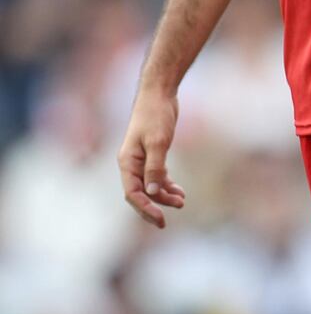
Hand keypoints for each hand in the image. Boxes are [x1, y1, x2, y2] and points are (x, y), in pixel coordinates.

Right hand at [118, 89, 185, 227]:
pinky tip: (179, 191)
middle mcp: (131, 163)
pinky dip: (167, 185)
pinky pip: (157, 176)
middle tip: (168, 221)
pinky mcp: (153, 153)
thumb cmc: (156, 114)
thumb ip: (154, 168)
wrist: (159, 93)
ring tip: (181, 201)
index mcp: (127, 162)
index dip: (146, 209)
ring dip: (164, 196)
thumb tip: (152, 193)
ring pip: (150, 186)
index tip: (161, 220)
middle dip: (154, 207)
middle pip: (139, 194)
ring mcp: (142, 159)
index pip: (132, 193)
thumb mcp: (158, 142)